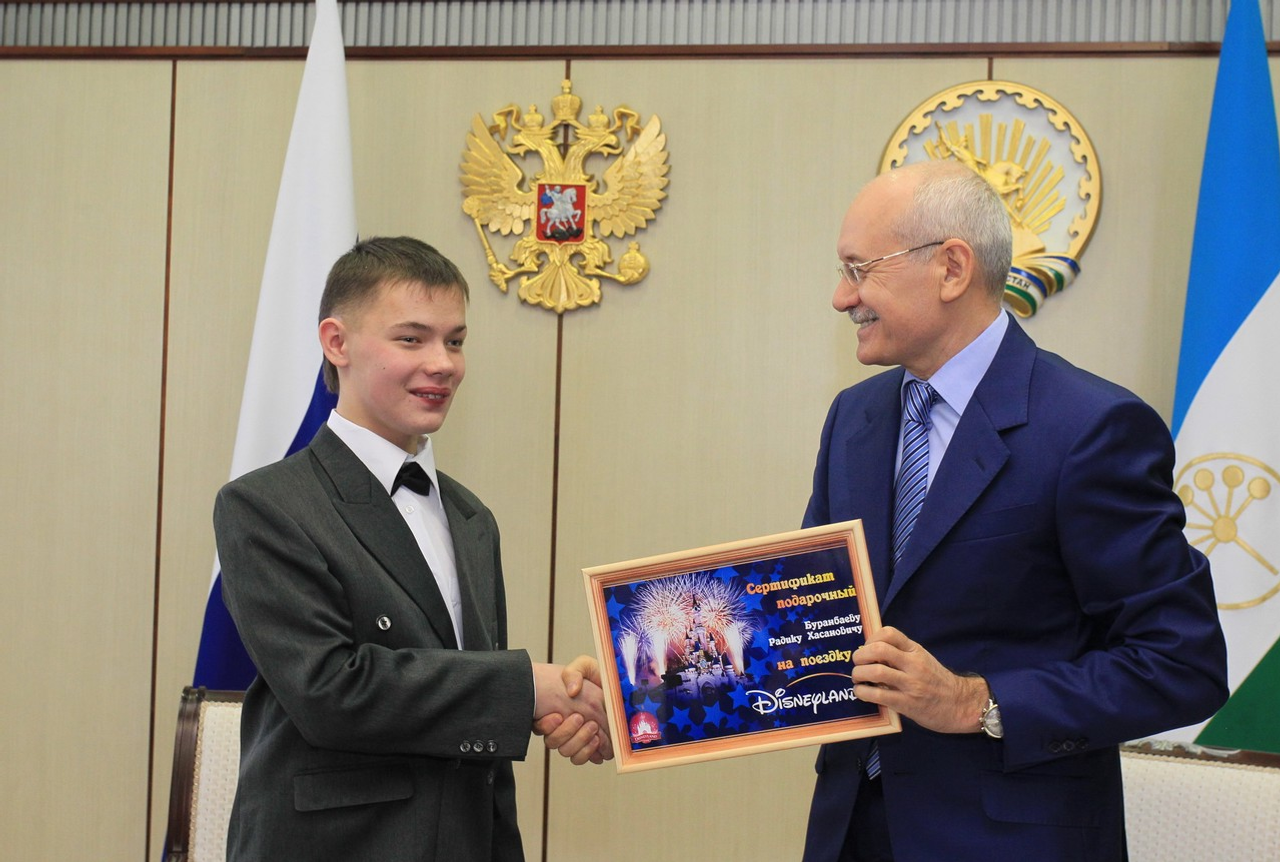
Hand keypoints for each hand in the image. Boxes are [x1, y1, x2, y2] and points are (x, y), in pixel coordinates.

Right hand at [531, 656, 612, 763]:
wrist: (617, 689)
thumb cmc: (598, 678)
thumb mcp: (585, 666)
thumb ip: (574, 672)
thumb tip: (571, 691)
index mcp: (556, 709)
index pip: (539, 725)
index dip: (546, 725)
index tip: (558, 715)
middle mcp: (563, 726)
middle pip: (552, 742)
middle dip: (566, 732)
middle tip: (581, 718)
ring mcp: (576, 738)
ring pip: (566, 752)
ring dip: (578, 741)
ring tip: (593, 727)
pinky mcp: (590, 749)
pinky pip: (580, 759)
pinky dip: (587, 753)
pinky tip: (597, 740)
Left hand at [851, 626, 987, 733]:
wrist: (960, 705)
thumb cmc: (937, 682)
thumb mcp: (922, 660)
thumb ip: (901, 654)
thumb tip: (870, 653)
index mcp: (916, 651)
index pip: (889, 633)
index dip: (871, 638)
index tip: (867, 648)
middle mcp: (913, 665)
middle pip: (878, 650)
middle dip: (860, 656)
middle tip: (857, 663)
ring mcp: (911, 684)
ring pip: (875, 672)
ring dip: (859, 674)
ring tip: (858, 678)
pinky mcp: (907, 704)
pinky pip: (878, 695)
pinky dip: (863, 692)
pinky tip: (862, 693)